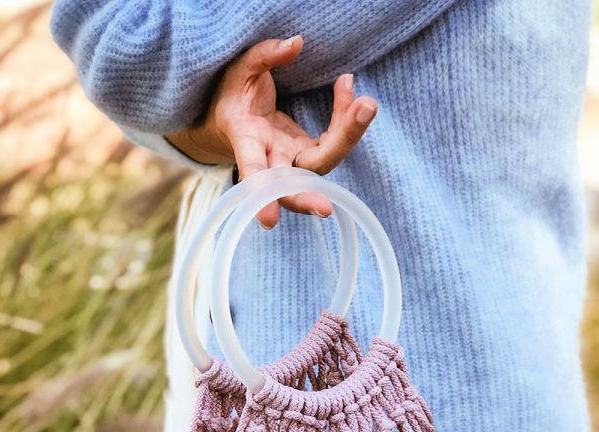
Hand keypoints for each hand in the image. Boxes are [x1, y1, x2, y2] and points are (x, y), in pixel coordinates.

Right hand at [165, 35, 377, 228]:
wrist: (233, 115)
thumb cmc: (233, 94)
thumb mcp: (241, 69)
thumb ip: (265, 56)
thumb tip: (296, 44)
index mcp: (246, 140)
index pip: (253, 170)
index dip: (260, 194)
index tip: (268, 220)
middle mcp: (271, 158)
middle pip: (296, 182)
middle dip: (312, 193)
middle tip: (327, 206)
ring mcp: (291, 158)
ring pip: (322, 163)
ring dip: (347, 136)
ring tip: (365, 102)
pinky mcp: (307, 152)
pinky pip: (332, 143)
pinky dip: (346, 120)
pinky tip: (348, 88)